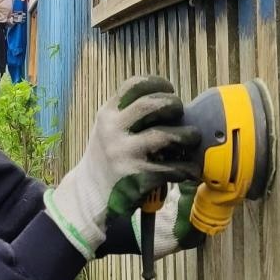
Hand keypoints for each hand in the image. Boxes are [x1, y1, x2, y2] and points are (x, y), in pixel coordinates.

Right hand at [44, 76, 201, 259]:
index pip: (134, 86)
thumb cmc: (105, 159)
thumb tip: (169, 104)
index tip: (169, 90)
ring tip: (192, 138)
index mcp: (107, 114)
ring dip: (187, 135)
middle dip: (173, 104)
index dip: (157, 83)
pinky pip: (172, 168)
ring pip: (165, 135)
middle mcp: (113, 130)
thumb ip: (130, 115)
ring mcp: (125, 154)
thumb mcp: (108, 129)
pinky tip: (190, 169)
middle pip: (151, 104)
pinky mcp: (137, 177)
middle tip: (181, 113)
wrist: (87, 196)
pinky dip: (187, 168)